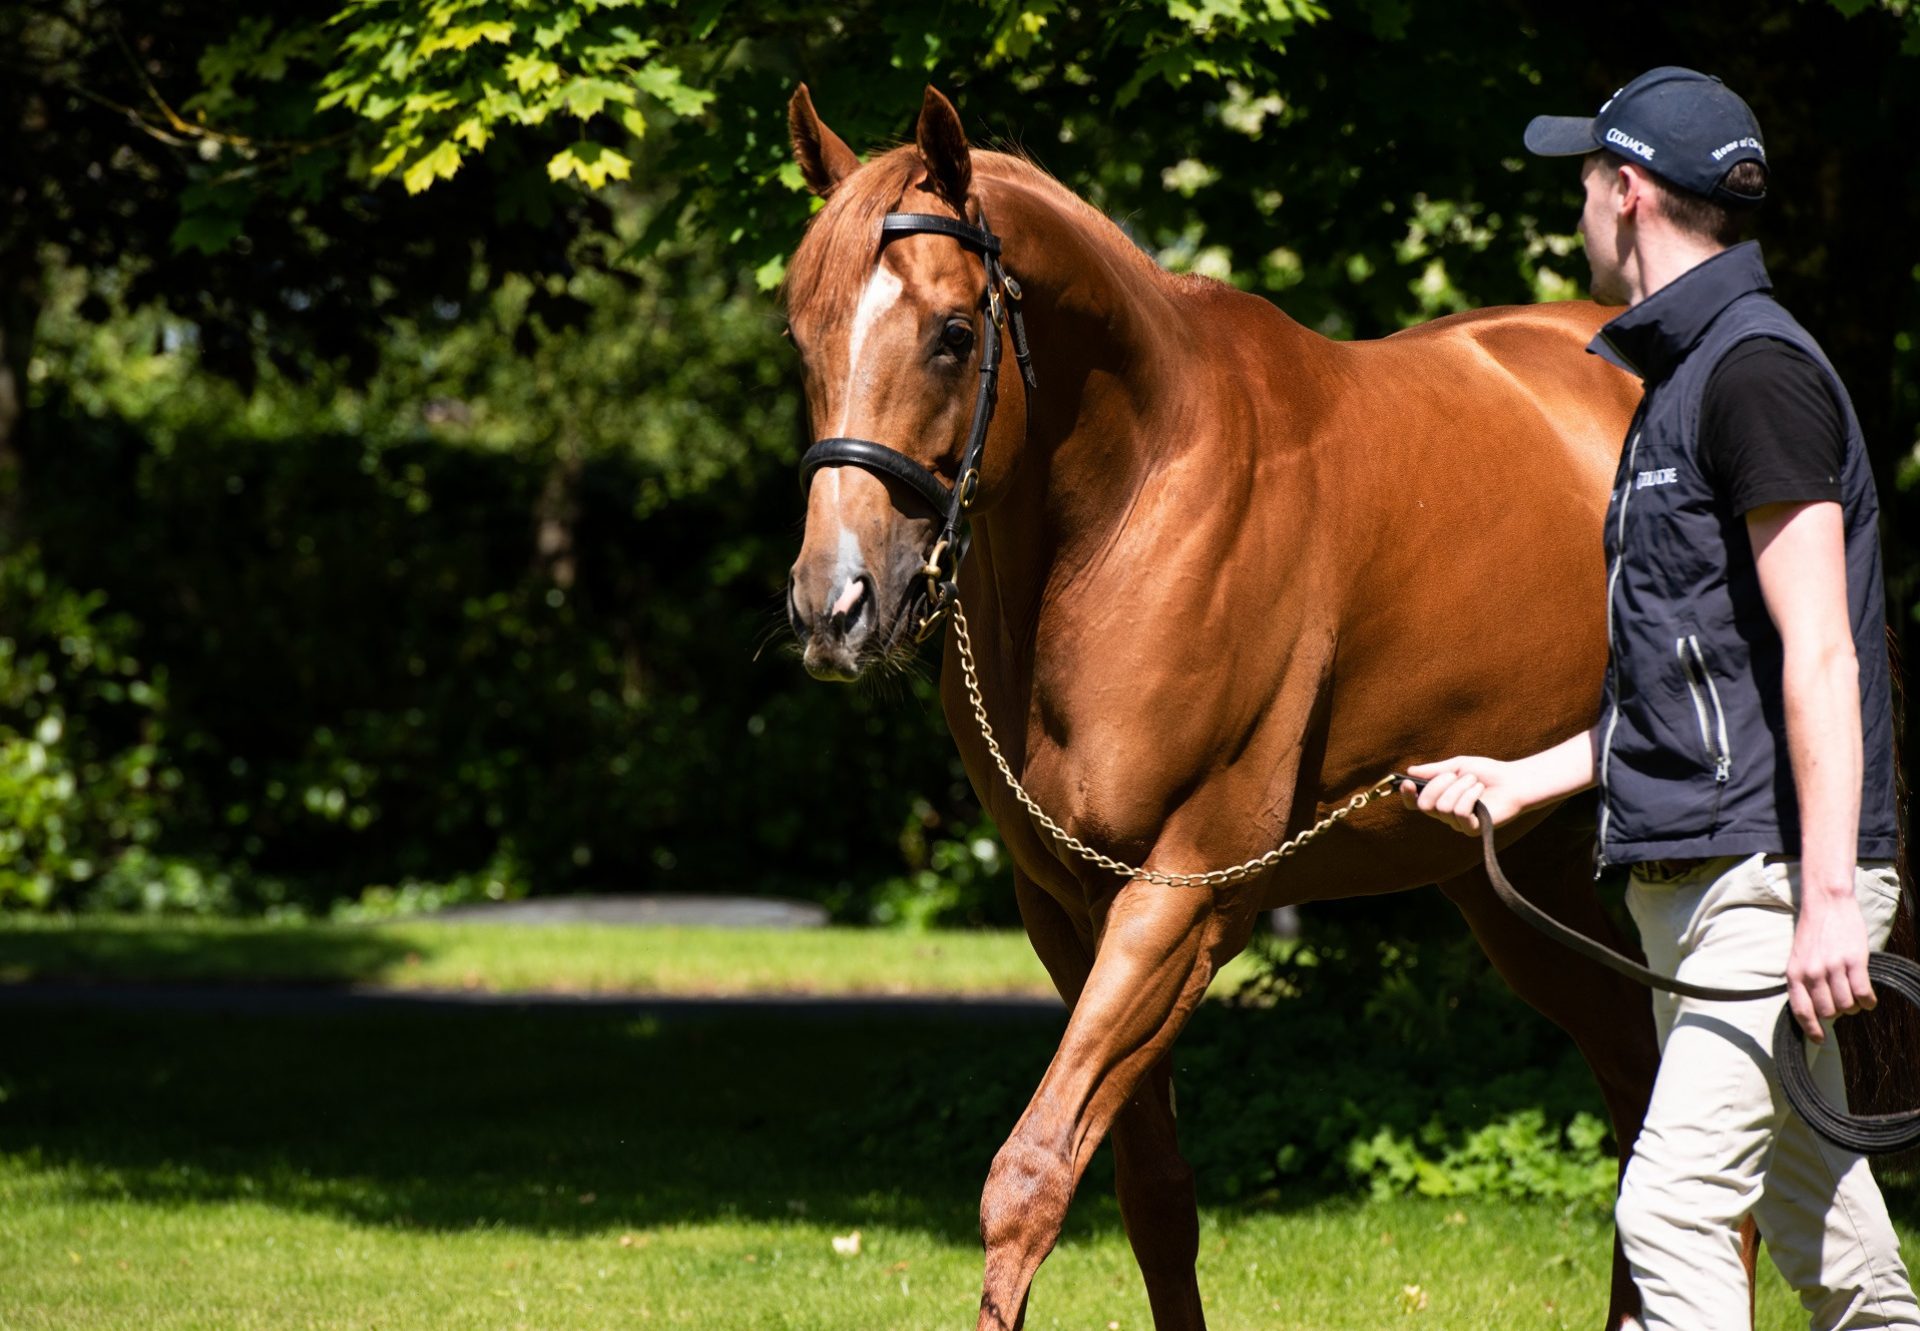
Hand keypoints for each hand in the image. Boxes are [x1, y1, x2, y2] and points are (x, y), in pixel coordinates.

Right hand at [1399, 756, 1525, 835]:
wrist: (1514, 781)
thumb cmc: (1487, 772)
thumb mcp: (1458, 766)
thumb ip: (1434, 770)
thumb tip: (1410, 770)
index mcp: (1439, 798)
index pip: (1415, 803)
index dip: (1407, 795)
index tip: (1407, 782)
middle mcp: (1445, 814)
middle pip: (1426, 805)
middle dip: (1438, 785)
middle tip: (1455, 775)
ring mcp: (1458, 823)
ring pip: (1444, 807)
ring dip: (1460, 787)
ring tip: (1474, 781)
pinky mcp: (1472, 830)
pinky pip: (1459, 813)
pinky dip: (1470, 796)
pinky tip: (1480, 790)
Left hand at [1786, 885, 1875, 1042]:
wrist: (1827, 903)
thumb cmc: (1814, 932)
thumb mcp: (1798, 958)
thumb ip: (1804, 981)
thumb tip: (1815, 1011)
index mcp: (1794, 973)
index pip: (1801, 1011)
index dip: (1811, 1030)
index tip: (1819, 1040)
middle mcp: (1812, 973)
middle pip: (1828, 1011)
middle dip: (1837, 1012)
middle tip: (1843, 1003)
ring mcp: (1833, 967)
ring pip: (1847, 1005)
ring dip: (1854, 1006)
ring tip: (1854, 996)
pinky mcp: (1854, 961)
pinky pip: (1864, 994)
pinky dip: (1868, 1001)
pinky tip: (1868, 998)